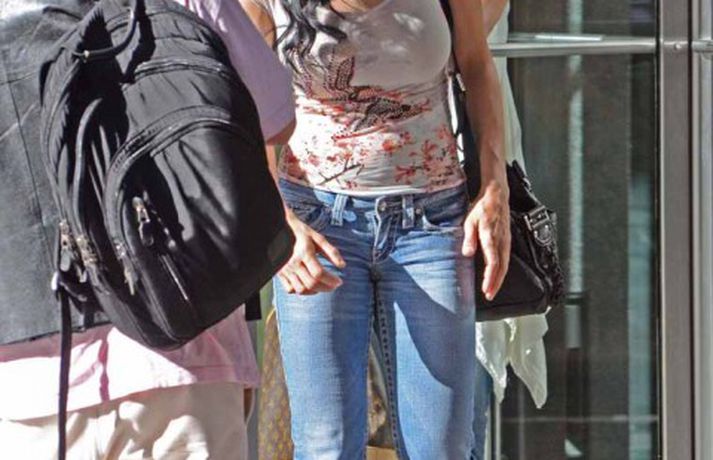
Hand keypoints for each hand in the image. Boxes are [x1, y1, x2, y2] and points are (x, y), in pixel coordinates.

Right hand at [278, 209, 345, 294]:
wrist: (280, 228)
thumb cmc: (301, 232)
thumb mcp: (318, 238)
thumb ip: (331, 251)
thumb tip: (342, 266)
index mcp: (304, 252)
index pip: (318, 273)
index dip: (331, 280)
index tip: (339, 281)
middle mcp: (293, 262)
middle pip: (311, 283)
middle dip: (326, 287)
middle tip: (334, 285)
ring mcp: (285, 269)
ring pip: (301, 289)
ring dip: (315, 291)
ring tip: (323, 286)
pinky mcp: (280, 273)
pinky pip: (290, 289)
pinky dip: (301, 291)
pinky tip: (309, 286)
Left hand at [462, 177, 510, 300]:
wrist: (497, 195)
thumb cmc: (482, 207)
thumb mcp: (469, 220)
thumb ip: (469, 237)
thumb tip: (467, 253)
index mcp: (491, 236)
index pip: (493, 262)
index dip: (490, 278)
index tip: (486, 289)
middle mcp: (501, 241)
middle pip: (501, 267)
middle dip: (496, 283)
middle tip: (489, 295)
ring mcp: (506, 240)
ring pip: (506, 264)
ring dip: (499, 279)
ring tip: (492, 290)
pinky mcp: (507, 240)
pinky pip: (506, 258)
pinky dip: (502, 270)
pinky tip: (497, 276)